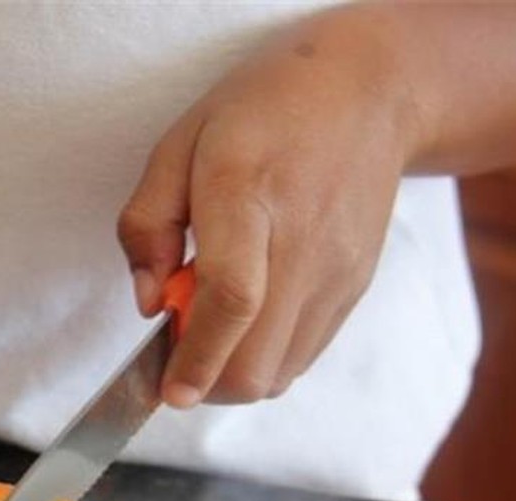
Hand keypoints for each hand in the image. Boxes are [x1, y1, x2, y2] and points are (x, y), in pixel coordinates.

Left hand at [118, 6, 416, 406]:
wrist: (369, 94)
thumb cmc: (263, 113)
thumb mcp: (179, 145)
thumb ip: (147, 225)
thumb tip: (149, 304)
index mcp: (248, 194)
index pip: (231, 299)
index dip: (197, 357)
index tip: (170, 391)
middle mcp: (302, 243)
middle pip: (257, 361)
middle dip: (206, 382)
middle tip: (180, 346)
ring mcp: (336, 274)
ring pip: (280, 374)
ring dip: (234, 373)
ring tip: (216, 322)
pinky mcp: (353, 291)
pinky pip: (301, 357)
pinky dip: (264, 359)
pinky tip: (249, 317)